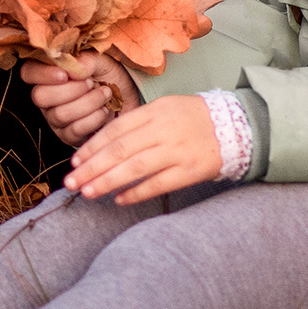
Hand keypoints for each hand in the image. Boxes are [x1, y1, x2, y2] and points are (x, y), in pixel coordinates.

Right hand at [22, 53, 139, 146]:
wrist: (127, 97)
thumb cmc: (108, 75)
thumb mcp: (101, 60)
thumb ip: (87, 60)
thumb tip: (76, 68)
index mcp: (47, 73)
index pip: (28, 72)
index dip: (43, 74)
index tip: (66, 74)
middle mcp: (46, 97)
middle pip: (40, 97)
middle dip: (70, 90)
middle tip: (90, 82)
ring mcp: (54, 118)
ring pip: (60, 114)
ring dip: (87, 103)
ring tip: (104, 93)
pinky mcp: (68, 136)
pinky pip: (74, 130)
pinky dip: (93, 118)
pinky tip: (105, 109)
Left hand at [63, 94, 221, 205]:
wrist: (236, 126)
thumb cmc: (191, 118)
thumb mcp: (163, 108)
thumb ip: (136, 123)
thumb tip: (103, 146)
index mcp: (153, 111)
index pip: (115, 129)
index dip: (92, 146)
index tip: (75, 161)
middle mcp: (162, 129)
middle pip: (119, 150)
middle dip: (92, 167)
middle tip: (71, 182)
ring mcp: (177, 150)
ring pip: (135, 168)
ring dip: (108, 181)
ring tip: (88, 192)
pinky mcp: (190, 170)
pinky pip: (158, 184)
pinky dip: (137, 193)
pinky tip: (119, 200)